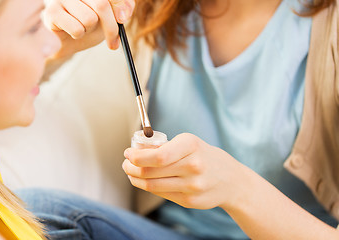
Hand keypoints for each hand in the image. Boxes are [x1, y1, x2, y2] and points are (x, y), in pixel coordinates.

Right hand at [42, 0, 134, 57]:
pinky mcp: (52, 12)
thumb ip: (122, 9)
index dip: (121, 6)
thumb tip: (124, 15)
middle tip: (113, 43)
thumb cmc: (89, 25)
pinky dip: (78, 35)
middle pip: (102, 5)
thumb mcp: (111, 17)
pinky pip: (77, 29)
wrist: (66, 40)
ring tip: (82, 28)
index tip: (123, 20)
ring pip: (89, 19)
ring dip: (89, 30)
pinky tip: (71, 31)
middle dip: (111, 27)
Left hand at [123, 133, 243, 208]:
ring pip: (153, 185)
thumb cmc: (205, 157)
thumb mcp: (190, 143)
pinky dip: (148, 187)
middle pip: (151, 172)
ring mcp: (192, 186)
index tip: (128, 154)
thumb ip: (167, 148)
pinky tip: (144, 182)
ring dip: (136, 179)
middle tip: (126, 163)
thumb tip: (137, 152)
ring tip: (131, 173)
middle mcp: (193, 166)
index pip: (158, 156)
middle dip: (131, 168)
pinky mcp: (189, 200)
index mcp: (191, 146)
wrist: (231, 180)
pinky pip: (161, 194)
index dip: (137, 157)